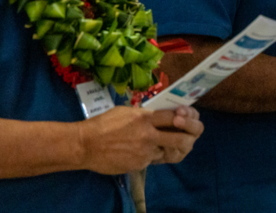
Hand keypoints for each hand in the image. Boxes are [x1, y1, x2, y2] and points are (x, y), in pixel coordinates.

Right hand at [78, 106, 203, 173]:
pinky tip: (141, 150)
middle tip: (188, 135)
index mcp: (145, 118)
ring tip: (164, 142)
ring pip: (169, 151)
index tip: (184, 117)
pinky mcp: (139, 164)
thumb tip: (157, 115)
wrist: (85, 145)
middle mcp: (148, 135)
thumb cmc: (103, 124)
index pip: (174, 117)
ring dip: (168, 147)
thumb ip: (144, 114)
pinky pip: (153, 159)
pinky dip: (151, 155)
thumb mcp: (126, 112)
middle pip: (181, 139)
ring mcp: (145, 152)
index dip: (184, 117)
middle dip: (189, 137)